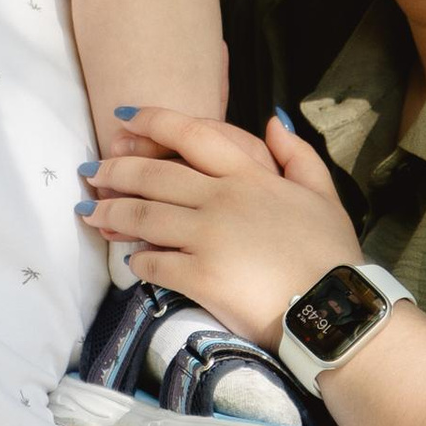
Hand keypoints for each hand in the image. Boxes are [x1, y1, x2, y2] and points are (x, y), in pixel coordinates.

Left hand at [82, 109, 359, 344]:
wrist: (334, 309)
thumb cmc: (331, 255)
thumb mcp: (324, 194)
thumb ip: (297, 154)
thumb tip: (273, 120)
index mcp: (250, 175)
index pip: (193, 134)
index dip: (153, 121)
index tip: (123, 117)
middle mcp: (222, 199)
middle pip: (155, 176)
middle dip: (116, 170)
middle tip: (91, 171)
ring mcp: (208, 237)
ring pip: (145, 217)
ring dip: (113, 213)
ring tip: (91, 212)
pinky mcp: (199, 276)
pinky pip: (155, 263)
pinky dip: (137, 260)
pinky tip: (131, 260)